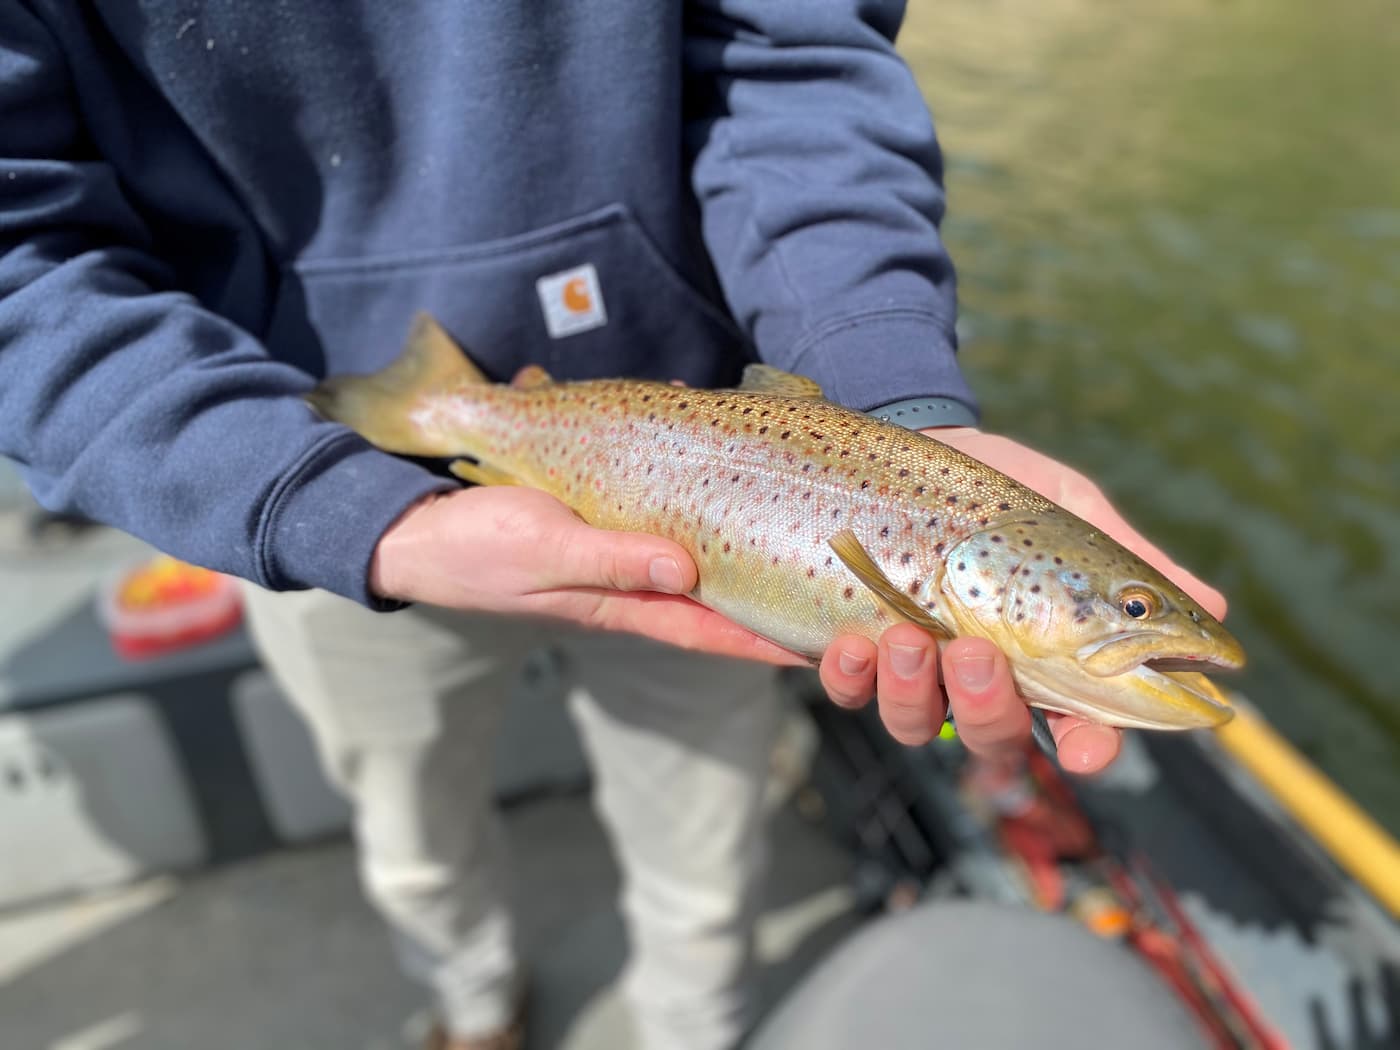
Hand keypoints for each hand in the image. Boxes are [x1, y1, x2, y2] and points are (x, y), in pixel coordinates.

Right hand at [371, 485, 803, 664]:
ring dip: (740, 538)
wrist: (414, 532)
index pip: (713, 630)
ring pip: (694, 552)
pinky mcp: (600, 522)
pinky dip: (695, 493)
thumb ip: (612, 559)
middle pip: (716, 594)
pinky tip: (716, 458)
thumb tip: (687, 570)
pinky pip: (662, 512)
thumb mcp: (543, 551)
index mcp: (622, 604)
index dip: (769, 640)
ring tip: (797, 523)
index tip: (827, 644)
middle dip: (770, 590)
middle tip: (833, 577)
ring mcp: (617, 555)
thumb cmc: (474, 548)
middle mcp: (630, 585)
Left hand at [818, 427, 1227, 773]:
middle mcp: (979, 678)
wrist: (911, 441)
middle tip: (980, 653)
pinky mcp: (853, 648)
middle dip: (988, 709)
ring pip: (918, 724)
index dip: (1088, 747)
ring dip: (915, 692)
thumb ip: (1128, 563)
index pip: (1079, 725)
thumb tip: (1215, 611)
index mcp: (1045, 657)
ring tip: (910, 634)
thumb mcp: (1069, 512)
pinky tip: (857, 639)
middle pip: (994, 738)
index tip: (1086, 748)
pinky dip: (853, 676)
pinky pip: (849, 690)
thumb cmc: (1001, 488)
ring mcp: (913, 669)